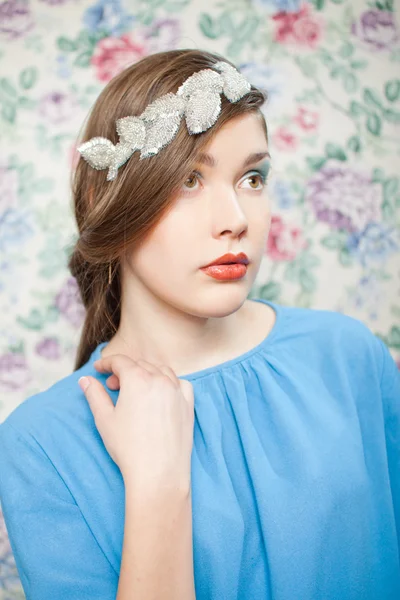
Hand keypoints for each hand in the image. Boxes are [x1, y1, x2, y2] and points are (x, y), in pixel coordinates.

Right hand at [78, 354, 194, 497]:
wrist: (158, 473)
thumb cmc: (128, 447)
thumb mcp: (104, 419)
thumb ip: (94, 395)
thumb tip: (85, 380)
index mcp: (138, 379)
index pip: (120, 361)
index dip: (106, 363)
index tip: (98, 368)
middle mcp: (160, 379)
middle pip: (140, 364)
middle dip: (124, 370)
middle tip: (112, 386)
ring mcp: (177, 391)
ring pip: (161, 370)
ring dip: (146, 373)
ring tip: (135, 389)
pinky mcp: (188, 404)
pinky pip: (180, 383)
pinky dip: (169, 382)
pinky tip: (160, 394)